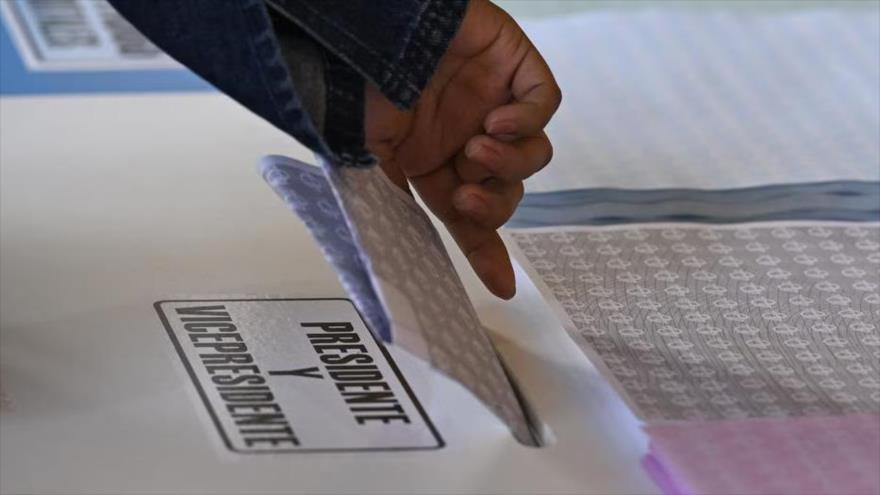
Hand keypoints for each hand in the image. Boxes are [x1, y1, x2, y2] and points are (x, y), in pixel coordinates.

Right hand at [366, 0, 560, 298]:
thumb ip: (393, 198)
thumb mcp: (372, 154)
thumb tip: (398, 249)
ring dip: (509, 164)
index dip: (488, 252)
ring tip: (477, 148)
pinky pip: (543, 102)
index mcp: (439, 163)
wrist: (370, 23)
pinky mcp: (515, 66)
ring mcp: (497, 102)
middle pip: (507, 192)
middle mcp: (471, 137)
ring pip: (533, 155)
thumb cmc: (365, 78)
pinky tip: (498, 121)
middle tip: (466, 193)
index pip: (472, 217)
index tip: (502, 286)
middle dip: (493, 204)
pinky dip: (526, 120)